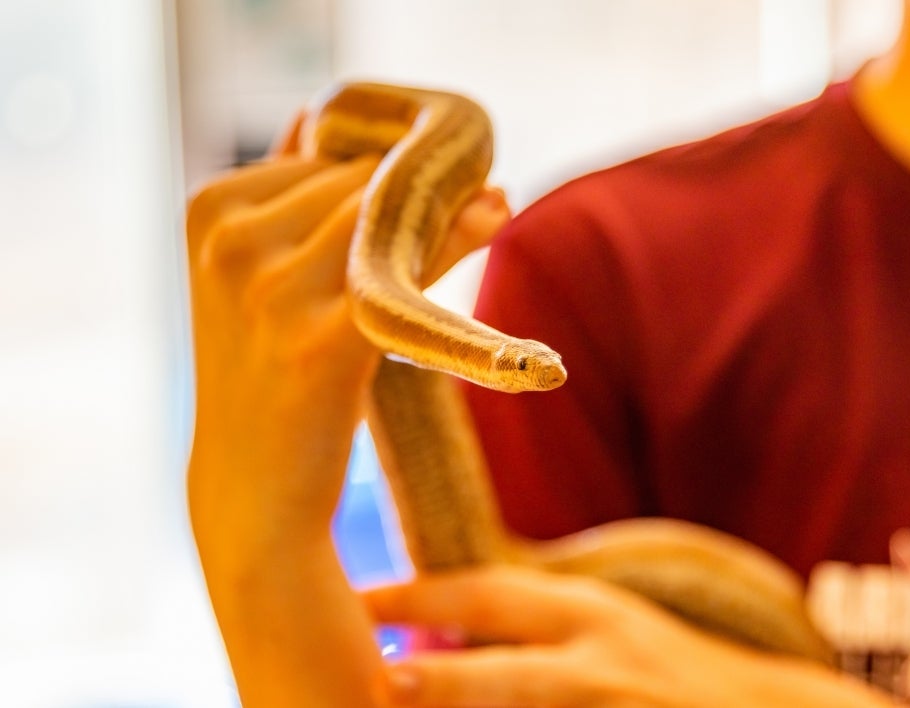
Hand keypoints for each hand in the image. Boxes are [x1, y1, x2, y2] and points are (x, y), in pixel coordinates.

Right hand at [184, 107, 510, 705]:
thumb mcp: (255, 274)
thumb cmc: (264, 375)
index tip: (428, 182)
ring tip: (490, 204)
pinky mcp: (324, 344)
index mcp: (209, 210)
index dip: (382, 173)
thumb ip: (284, 192)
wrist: (252, 489)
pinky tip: (498, 216)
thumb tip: (317, 116)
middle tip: (478, 190)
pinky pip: (411, 270)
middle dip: (417, 191)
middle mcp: (231, 242)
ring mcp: (271, 292)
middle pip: (360, 181)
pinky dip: (461, 239)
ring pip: (389, 216)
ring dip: (447, 209)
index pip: (323, 157)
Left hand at [368, 565, 902, 706]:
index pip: (490, 595)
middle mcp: (601, 659)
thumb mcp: (601, 622)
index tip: (361, 601)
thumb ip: (531, 620)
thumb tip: (434, 622)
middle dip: (446, 676)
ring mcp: (617, 706)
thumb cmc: (662, 665)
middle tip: (384, 677)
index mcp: (585, 610)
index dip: (420, 596)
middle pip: (510, 667)